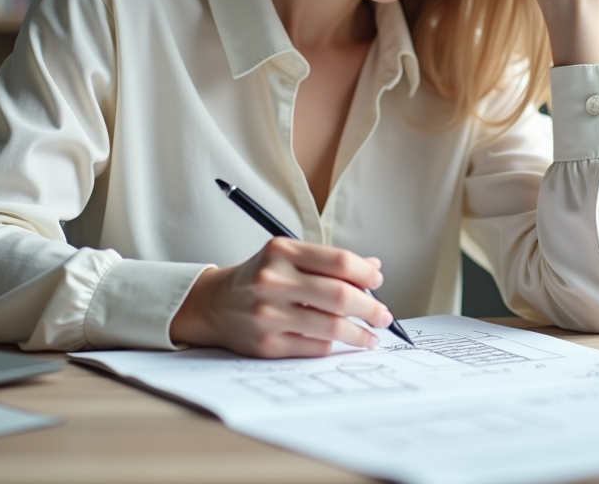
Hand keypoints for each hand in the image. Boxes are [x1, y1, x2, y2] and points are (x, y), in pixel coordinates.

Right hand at [169, 237, 393, 357]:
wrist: (214, 304)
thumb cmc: (260, 277)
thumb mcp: (288, 257)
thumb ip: (329, 261)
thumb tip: (373, 268)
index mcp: (282, 251)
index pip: (339, 261)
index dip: (366, 274)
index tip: (377, 282)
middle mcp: (273, 280)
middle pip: (340, 295)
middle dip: (371, 308)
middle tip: (384, 316)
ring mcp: (268, 314)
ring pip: (331, 326)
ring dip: (360, 334)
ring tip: (371, 337)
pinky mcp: (266, 344)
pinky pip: (314, 347)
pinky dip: (334, 345)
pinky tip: (342, 343)